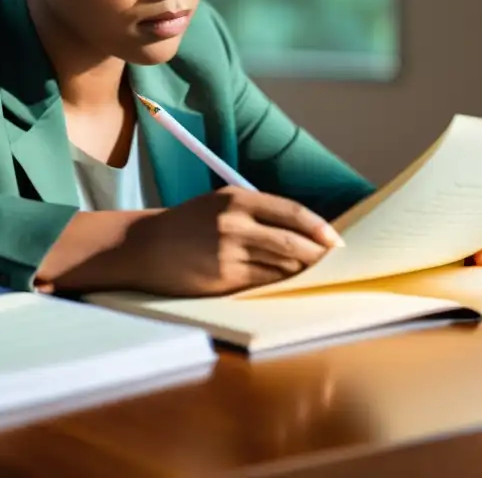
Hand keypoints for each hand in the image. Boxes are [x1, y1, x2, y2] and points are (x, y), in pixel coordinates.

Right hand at [126, 187, 341, 296]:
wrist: (146, 247)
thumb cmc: (188, 225)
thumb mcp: (219, 205)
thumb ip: (256, 213)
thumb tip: (302, 232)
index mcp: (236, 198)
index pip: (292, 212)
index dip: (319, 228)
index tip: (335, 240)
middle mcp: (234, 223)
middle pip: (292, 242)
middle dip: (317, 254)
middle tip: (332, 262)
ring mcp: (228, 252)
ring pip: (280, 265)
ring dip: (299, 271)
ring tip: (312, 273)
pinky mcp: (222, 277)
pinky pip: (262, 281)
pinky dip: (278, 282)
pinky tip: (284, 283)